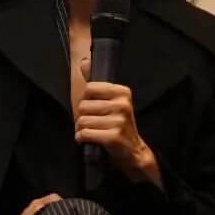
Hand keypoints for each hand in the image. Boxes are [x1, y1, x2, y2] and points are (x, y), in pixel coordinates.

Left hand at [75, 57, 161, 187]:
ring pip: (82, 121)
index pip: (89, 88)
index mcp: (122, 92)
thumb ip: (96, 85)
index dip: (85, 101)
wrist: (133, 152)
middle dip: (82, 117)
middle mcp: (122, 104)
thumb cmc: (118, 126)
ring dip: (81, 129)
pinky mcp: (113, 137)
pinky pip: (84, 134)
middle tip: (92, 124)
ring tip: (91, 132)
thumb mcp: (112, 102)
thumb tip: (84, 62)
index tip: (93, 109)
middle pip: (83, 106)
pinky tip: (89, 140)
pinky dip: (82, 138)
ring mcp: (118, 121)